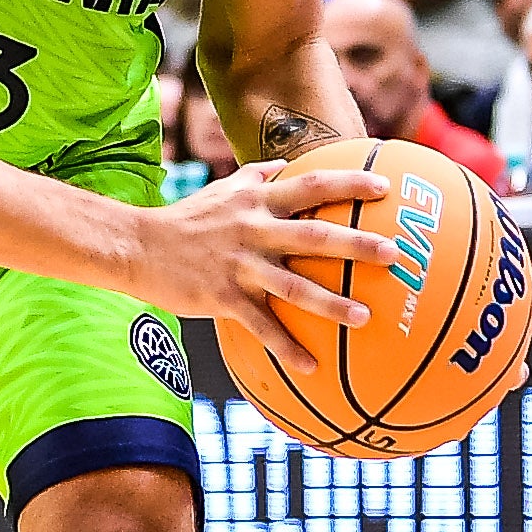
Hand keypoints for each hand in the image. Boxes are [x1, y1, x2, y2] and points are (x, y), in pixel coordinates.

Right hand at [124, 160, 398, 388]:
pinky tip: (311, 366)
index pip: (312, 186)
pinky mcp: (223, 297)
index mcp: (258, 203)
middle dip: (357, 244)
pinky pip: (261, 326)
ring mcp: (240, 265)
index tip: (385, 187)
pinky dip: (286, 347)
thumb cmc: (184, 219)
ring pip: (293, 286)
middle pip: (314, 235)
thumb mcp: (221, 189)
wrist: (137, 247)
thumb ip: (256, 177)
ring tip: (365, 317)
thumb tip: (285, 165)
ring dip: (331, 304)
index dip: (349, 183)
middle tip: (394, 254)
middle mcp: (254, 230)